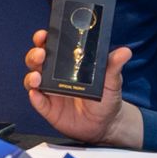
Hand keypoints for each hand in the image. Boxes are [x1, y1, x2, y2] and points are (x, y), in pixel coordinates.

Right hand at [24, 29, 143, 146]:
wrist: (107, 123)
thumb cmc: (106, 97)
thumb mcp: (111, 80)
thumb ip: (113, 66)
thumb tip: (125, 52)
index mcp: (67, 63)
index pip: (51, 47)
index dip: (44, 39)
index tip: (44, 35)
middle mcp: (55, 75)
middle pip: (37, 61)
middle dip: (35, 55)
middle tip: (41, 54)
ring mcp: (50, 92)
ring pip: (32, 80)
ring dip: (31, 76)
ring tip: (37, 78)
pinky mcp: (49, 109)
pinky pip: (38, 102)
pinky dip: (35, 98)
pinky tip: (36, 95)